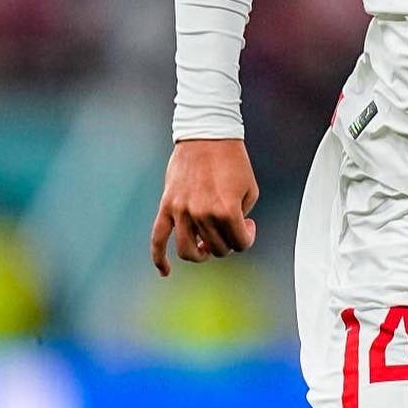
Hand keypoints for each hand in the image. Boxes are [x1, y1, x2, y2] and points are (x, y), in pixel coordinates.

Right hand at [150, 139, 258, 276]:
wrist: (207, 135)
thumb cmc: (233, 161)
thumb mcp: (250, 190)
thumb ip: (240, 218)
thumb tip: (227, 237)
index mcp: (226, 211)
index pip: (239, 244)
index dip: (247, 238)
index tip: (247, 225)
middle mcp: (202, 214)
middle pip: (216, 249)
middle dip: (227, 242)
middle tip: (231, 226)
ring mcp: (181, 211)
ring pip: (187, 251)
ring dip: (200, 254)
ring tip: (206, 247)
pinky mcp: (167, 205)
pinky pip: (157, 238)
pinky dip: (159, 258)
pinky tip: (165, 272)